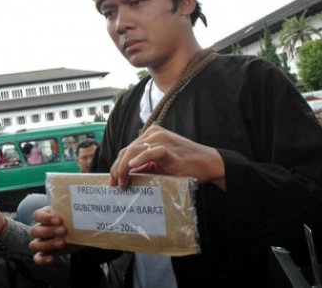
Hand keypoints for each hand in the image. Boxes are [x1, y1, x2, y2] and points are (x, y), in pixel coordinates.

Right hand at [29, 207, 76, 264]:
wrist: (81, 232)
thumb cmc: (74, 220)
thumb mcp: (72, 215)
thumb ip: (71, 213)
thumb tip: (81, 211)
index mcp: (45, 216)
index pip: (37, 215)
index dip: (45, 218)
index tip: (59, 220)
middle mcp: (40, 228)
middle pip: (35, 231)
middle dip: (49, 231)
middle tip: (64, 231)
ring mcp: (41, 241)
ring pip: (34, 245)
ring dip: (47, 244)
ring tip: (62, 243)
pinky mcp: (46, 253)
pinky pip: (38, 258)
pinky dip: (42, 259)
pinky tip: (52, 258)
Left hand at [109, 125, 225, 188]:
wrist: (208, 164)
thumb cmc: (185, 165)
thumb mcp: (160, 165)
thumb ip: (144, 166)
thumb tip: (125, 178)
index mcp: (150, 135)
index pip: (127, 150)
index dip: (116, 166)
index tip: (113, 181)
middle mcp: (153, 134)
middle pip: (126, 150)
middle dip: (117, 169)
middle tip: (115, 185)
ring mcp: (161, 140)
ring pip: (134, 150)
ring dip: (123, 168)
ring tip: (123, 183)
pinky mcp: (170, 149)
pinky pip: (152, 152)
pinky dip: (140, 159)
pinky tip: (132, 167)